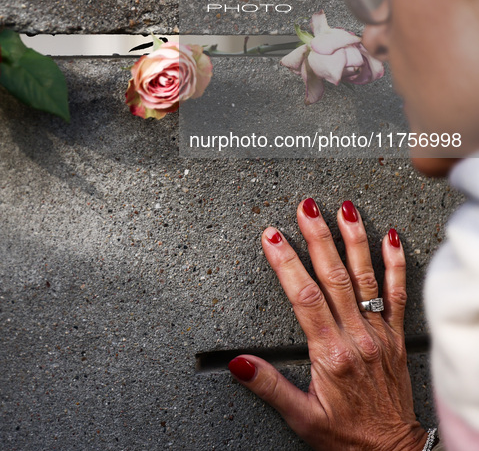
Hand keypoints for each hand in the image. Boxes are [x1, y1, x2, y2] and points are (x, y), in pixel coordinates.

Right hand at [228, 198, 428, 450]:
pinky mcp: (396, 336)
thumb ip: (269, 386)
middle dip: (318, 237)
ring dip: (355, 240)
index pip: (304, 297)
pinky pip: (397, 294)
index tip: (271, 237)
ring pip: (366, 278)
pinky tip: (390, 236)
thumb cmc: (346, 437)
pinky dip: (395, 263)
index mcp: (330, 354)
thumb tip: (237, 363)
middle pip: (334, 277)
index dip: (286, 263)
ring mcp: (379, 333)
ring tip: (344, 209)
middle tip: (306, 207)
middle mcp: (356, 337)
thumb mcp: (301, 417)